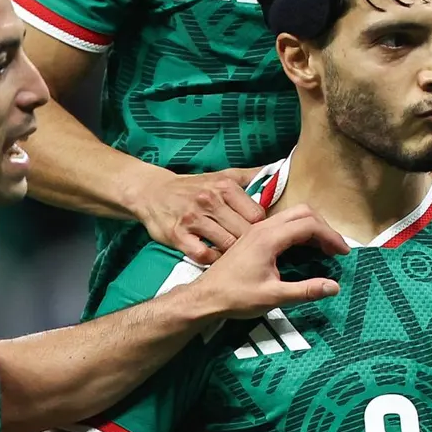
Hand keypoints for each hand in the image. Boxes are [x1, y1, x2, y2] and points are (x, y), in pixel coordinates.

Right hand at [131, 166, 265, 262]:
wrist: (152, 192)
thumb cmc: (192, 187)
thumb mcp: (221, 175)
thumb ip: (250, 177)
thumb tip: (279, 171)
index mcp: (224, 186)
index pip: (257, 215)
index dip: (262, 229)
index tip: (261, 236)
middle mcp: (209, 200)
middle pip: (245, 232)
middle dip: (250, 245)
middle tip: (252, 252)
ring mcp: (193, 218)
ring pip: (227, 244)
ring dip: (233, 254)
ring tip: (236, 258)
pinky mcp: (177, 235)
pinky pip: (203, 255)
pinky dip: (212, 260)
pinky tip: (215, 258)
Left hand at [183, 205, 345, 319]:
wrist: (205, 297)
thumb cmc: (236, 297)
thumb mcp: (273, 297)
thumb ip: (306, 291)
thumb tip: (335, 286)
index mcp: (269, 238)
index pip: (309, 225)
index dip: (331, 237)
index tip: (343, 253)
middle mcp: (264, 227)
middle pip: (303, 213)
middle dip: (324, 228)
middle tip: (336, 250)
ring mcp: (257, 230)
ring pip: (292, 216)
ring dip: (312, 228)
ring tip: (324, 249)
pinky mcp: (253, 236)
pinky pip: (283, 224)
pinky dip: (300, 231)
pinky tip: (304, 249)